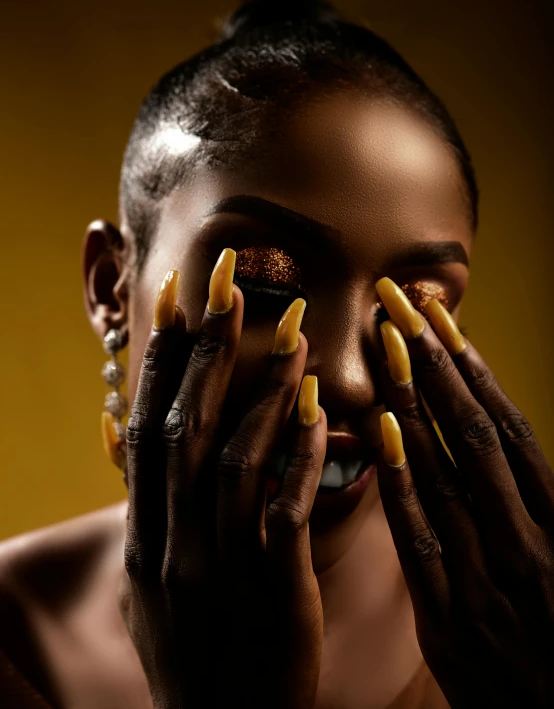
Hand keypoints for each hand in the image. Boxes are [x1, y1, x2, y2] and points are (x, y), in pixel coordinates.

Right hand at [118, 249, 325, 708]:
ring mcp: (220, 570)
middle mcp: (172, 545)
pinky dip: (300, 457)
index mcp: (146, 537)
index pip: (147, 429)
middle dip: (208, 349)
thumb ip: (149, 507)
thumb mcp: (153, 580)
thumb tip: (127, 434)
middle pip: (187, 428)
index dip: (160, 360)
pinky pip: (284, 513)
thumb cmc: (195, 650)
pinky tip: (318, 412)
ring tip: (294, 332)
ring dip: (264, 391)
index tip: (175, 296)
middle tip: (231, 281)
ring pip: (235, 461)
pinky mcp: (273, 594)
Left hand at [374, 277, 553, 708]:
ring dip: (413, 401)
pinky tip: (379, 431)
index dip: (471, 364)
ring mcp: (492, 578)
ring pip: (448, 472)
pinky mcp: (454, 619)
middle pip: (474, 430)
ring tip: (385, 343)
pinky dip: (403, 483)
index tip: (437, 313)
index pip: (507, 424)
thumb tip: (493, 426)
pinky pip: (424, 539)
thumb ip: (530, 499)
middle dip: (436, 360)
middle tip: (398, 302)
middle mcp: (530, 540)